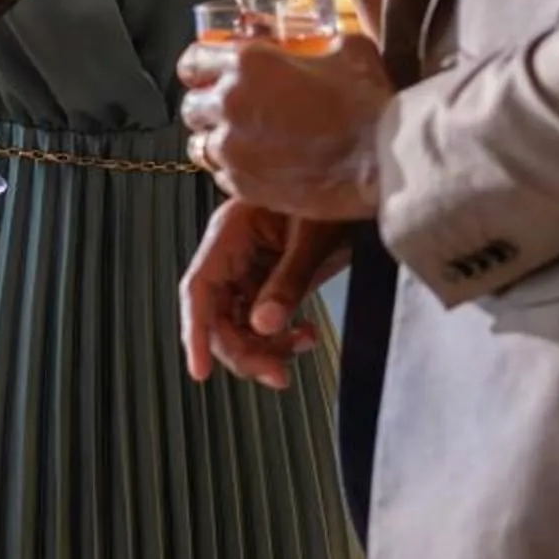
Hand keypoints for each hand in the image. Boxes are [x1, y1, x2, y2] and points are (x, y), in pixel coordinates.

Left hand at [176, 33, 391, 221]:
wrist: (381, 161)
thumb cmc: (367, 104)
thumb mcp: (347, 48)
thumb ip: (318, 42)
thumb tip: (316, 42)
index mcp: (248, 64)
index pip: (193, 59)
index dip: (200, 64)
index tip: (208, 69)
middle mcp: (231, 104)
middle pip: (190, 105)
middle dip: (206, 103)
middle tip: (229, 105)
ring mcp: (234, 150)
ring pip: (199, 144)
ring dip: (216, 138)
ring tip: (242, 138)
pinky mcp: (244, 185)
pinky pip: (220, 175)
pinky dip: (233, 168)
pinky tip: (258, 163)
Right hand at [180, 201, 349, 389]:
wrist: (363, 183)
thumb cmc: (336, 189)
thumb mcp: (313, 237)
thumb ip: (288, 282)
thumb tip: (262, 326)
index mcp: (230, 232)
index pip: (199, 289)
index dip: (195, 332)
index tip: (201, 371)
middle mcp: (233, 252)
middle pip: (219, 315)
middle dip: (245, 350)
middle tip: (277, 375)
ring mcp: (251, 267)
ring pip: (240, 324)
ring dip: (265, 348)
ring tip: (301, 347)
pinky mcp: (271, 279)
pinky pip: (262, 319)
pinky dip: (280, 337)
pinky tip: (305, 336)